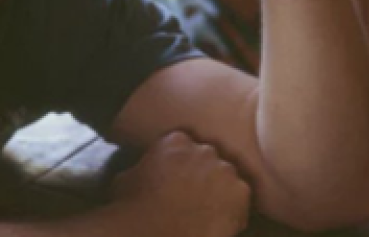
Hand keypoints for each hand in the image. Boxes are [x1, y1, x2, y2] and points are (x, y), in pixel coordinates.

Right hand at [110, 130, 250, 236]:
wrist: (152, 230)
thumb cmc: (133, 207)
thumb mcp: (126, 178)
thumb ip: (142, 167)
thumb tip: (142, 171)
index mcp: (176, 140)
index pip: (187, 145)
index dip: (184, 163)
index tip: (180, 177)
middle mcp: (204, 149)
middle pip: (211, 159)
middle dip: (205, 174)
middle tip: (194, 195)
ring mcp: (225, 170)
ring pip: (228, 179)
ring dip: (220, 192)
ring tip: (207, 212)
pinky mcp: (240, 193)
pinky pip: (242, 201)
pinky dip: (234, 212)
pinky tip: (218, 224)